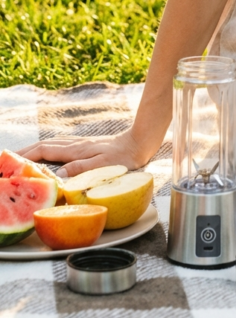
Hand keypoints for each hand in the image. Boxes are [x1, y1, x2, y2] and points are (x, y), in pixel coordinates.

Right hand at [18, 128, 149, 177]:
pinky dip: (47, 150)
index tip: (11, 162)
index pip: (45, 151)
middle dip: (25, 152)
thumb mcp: (104, 167)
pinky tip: (46, 156)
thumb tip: (59, 175)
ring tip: (21, 158)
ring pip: (51, 145)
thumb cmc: (124, 158)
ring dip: (34, 150)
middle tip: (9, 160)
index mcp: (76, 150)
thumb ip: (82, 169)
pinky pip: (59, 147)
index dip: (26, 156)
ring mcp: (80, 145)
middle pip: (44, 146)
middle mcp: (75, 145)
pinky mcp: (85, 147)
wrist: (139, 143)